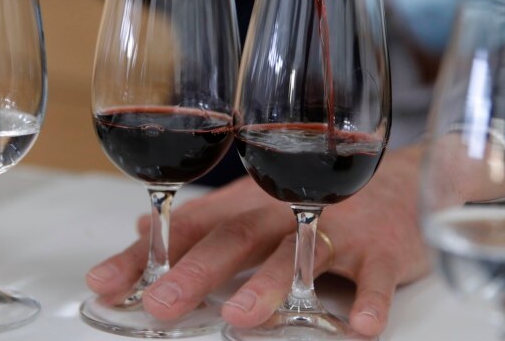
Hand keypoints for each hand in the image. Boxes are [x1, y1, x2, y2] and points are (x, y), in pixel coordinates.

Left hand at [85, 146, 429, 336]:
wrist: (402, 178)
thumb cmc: (321, 198)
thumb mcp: (257, 203)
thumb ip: (202, 221)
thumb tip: (141, 229)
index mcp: (250, 206)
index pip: (188, 228)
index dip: (145, 255)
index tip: (103, 281)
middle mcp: (285, 212)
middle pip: (237, 238)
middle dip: (197, 270)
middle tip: (163, 302)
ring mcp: (335, 227)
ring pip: (298, 253)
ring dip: (270, 284)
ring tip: (241, 316)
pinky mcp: (381, 246)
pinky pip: (374, 274)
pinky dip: (369, 299)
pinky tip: (360, 326)